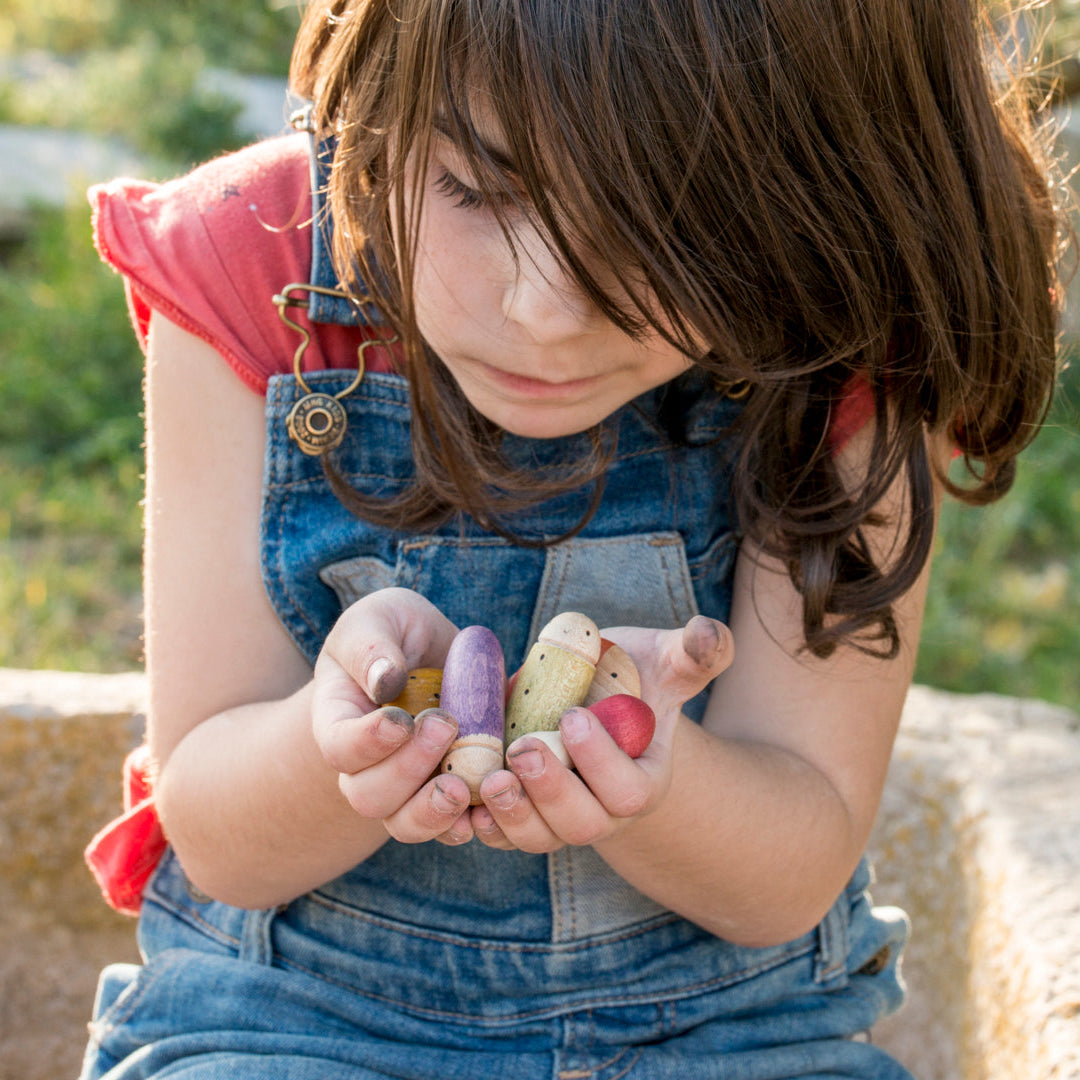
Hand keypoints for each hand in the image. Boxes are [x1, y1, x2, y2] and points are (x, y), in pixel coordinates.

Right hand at [311, 588, 476, 845]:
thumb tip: (384, 680)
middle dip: (408, 769)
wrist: (429, 654)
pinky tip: (488, 805)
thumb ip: (371, 646)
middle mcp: (365, 764)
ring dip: (433, 812)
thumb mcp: (378, 618)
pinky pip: (448, 828)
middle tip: (446, 725)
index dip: (367, 743)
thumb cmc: (394, 632)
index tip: (401, 719)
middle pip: (368, 795)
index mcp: (339, 719)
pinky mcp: (444, 792)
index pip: (338, 747)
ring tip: (462, 787)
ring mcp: (404, 786)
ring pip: (404, 824)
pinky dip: (467, 824)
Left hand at [470, 615, 733, 852]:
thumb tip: (708, 634)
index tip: (573, 718)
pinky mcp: (523, 813)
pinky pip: (502, 835)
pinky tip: (462, 798)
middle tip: (522, 750)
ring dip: (512, 814)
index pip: (630, 791)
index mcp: (645, 779)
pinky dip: (482, 824)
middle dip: (550, 792)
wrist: (594, 697)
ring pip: (539, 836)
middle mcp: (605, 811)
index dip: (601, 763)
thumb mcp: (665, 660)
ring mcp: (561, 817)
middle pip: (583, 824)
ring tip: (490, 778)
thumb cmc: (635, 676)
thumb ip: (694, 651)